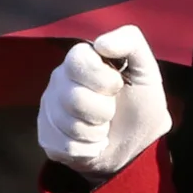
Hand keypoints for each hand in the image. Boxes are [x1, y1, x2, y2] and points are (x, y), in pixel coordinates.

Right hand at [35, 25, 170, 175]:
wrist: (135, 143)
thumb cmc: (140, 103)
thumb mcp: (146, 71)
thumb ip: (130, 43)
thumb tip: (101, 43)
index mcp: (79, 59)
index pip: (77, 61)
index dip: (101, 78)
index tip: (118, 85)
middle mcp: (59, 80)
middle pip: (73, 97)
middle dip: (102, 110)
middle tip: (111, 111)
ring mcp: (49, 109)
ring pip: (68, 125)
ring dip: (97, 132)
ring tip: (103, 128)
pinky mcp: (46, 136)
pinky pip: (64, 146)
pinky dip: (88, 149)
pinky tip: (93, 143)